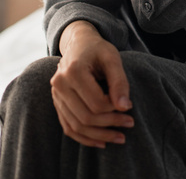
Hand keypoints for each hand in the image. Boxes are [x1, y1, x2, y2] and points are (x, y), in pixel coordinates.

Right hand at [50, 22, 133, 147]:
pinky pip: (68, 127)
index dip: (114, 108)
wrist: (78, 43)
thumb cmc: (98, 49)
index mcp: (73, 71)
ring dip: (99, 136)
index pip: (96, 101)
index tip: (129, 107)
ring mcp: (56, 95)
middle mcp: (60, 84)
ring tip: (120, 137)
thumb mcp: (112, 58)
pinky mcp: (57, 103)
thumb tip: (125, 107)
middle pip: (85, 116)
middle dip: (109, 124)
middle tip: (130, 124)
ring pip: (76, 126)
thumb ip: (119, 81)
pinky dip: (85, 138)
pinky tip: (102, 141)